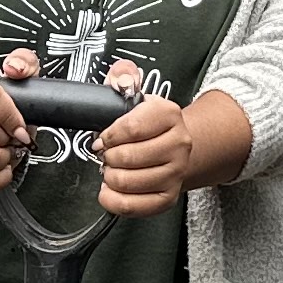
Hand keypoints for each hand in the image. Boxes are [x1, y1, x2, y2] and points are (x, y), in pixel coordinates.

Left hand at [87, 64, 195, 215]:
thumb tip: (121, 76)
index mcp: (170, 115)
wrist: (175, 148)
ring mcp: (175, 173)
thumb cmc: (149, 125)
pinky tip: (111, 189)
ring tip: (114, 168)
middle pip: (127, 157)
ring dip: (110, 176)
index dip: (108, 135)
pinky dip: (112, 200)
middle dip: (108, 156)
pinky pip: (131, 206)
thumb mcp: (135, 95)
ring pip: (126, 182)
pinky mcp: (167, 197)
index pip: (131, 127)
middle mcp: (179, 145)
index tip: (103, 138)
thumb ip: (123, 77)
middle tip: (109, 153)